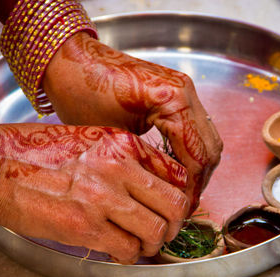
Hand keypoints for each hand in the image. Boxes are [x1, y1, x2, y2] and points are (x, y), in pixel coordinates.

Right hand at [0, 123, 188, 263]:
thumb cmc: (36, 152)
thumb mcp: (89, 141)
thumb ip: (122, 158)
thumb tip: (148, 186)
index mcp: (122, 143)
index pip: (176, 173)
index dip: (178, 196)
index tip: (171, 207)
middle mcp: (118, 167)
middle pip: (175, 205)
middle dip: (173, 223)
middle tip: (162, 230)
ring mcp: (102, 197)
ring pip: (156, 231)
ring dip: (151, 243)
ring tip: (138, 243)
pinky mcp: (84, 226)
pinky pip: (127, 250)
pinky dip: (128, 256)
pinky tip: (117, 250)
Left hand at [43, 33, 222, 212]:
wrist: (69, 62)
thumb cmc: (82, 94)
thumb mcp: (113, 137)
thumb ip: (145, 163)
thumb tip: (161, 194)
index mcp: (173, 102)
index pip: (197, 157)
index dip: (191, 189)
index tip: (181, 212)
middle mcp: (185, 93)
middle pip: (210, 149)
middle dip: (199, 181)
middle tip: (182, 206)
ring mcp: (183, 90)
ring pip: (206, 139)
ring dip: (196, 167)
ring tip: (178, 192)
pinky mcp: (175, 92)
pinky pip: (194, 128)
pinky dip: (188, 151)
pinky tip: (172, 169)